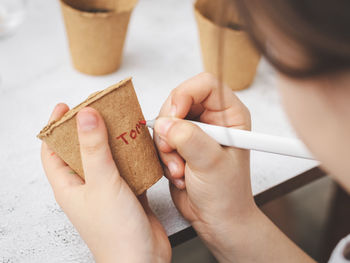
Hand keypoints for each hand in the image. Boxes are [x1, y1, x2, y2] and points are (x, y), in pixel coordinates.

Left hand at [41, 104, 170, 262]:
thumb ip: (94, 148)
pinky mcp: (128, 192)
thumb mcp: (102, 183)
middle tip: (102, 111)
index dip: (56, 127)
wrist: (143, 259)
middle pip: (82, 150)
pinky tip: (142, 146)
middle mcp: (87, 186)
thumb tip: (85, 115)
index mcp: (69, 186)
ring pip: (108, 157)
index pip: (52, 151)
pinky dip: (134, 155)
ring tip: (125, 123)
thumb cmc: (115, 233)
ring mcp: (108, 189)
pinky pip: (128, 167)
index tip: (66, 107)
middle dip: (91, 129)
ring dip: (115, 140)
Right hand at [154, 72, 255, 257]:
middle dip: (171, 127)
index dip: (185, 94)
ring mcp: (194, 132)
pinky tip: (178, 174)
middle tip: (173, 149)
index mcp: (230, 114)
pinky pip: (160, 139)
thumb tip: (165, 123)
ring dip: (166, 147)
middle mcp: (212, 119)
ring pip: (166, 122)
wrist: (217, 219)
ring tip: (180, 169)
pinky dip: (164, 157)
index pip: (205, 84)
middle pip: (179, 100)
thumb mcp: (211, 163)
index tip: (175, 115)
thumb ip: (189, 138)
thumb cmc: (227, 194)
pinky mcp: (180, 145)